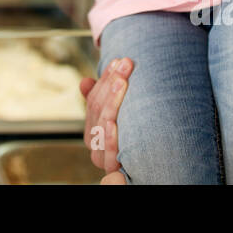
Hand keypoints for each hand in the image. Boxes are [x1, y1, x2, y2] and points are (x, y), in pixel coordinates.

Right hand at [81, 56, 132, 183]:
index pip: (94, 99)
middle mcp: (93, 142)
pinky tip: (114, 121)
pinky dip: (110, 136)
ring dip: (112, 101)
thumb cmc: (130, 135)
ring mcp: (102, 156)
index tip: (119, 61)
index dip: (105, 79)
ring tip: (123, 81)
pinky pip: (110, 150)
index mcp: (92, 128)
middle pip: (98, 109)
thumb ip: (99, 99)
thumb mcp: (115, 114)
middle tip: (126, 64)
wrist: (148, 170)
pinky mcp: (114, 167)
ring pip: (103, 123)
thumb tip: (85, 82)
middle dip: (111, 84)